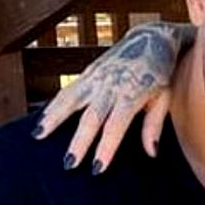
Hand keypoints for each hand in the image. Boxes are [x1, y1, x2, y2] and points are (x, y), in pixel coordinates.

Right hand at [32, 24, 186, 172]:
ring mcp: (98, 77)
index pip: (116, 125)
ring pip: (71, 99)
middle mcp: (112, 84)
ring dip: (54, 119)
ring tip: (38, 137)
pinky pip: (68, 90)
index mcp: (133, 93)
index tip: (97, 168)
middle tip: (69, 164)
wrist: (152, 37)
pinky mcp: (89, 71)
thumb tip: (151, 153)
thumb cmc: (162, 73)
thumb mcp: (165, 98)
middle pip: (91, 117)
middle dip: (79, 141)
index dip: (106, 147)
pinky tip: (41, 120)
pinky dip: (53, 105)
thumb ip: (154, 125)